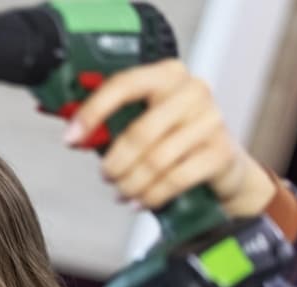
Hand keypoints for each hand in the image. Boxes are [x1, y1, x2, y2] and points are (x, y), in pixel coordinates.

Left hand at [65, 59, 274, 216]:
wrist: (225, 167)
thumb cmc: (178, 143)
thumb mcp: (146, 124)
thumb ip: (113, 125)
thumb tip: (74, 134)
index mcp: (169, 74)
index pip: (124, 85)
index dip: (92, 113)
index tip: (71, 138)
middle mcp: (193, 91)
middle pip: (139, 132)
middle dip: (115, 163)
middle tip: (106, 177)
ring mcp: (210, 121)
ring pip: (155, 161)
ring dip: (131, 184)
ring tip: (122, 193)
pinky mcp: (220, 153)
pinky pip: (175, 179)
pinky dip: (151, 196)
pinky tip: (141, 202)